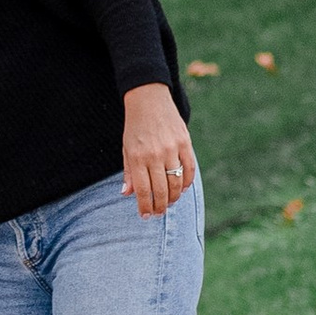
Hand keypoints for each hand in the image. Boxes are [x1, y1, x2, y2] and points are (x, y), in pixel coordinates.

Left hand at [120, 84, 196, 220]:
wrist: (148, 99)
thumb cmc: (135, 127)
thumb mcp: (126, 148)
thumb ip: (129, 172)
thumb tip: (126, 194)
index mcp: (137, 157)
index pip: (143, 190)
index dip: (145, 207)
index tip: (145, 216)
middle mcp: (155, 155)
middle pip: (162, 191)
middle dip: (160, 207)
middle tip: (159, 212)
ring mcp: (172, 149)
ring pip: (177, 183)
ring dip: (174, 198)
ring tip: (169, 202)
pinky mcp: (185, 143)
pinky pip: (190, 169)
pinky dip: (187, 183)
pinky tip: (182, 188)